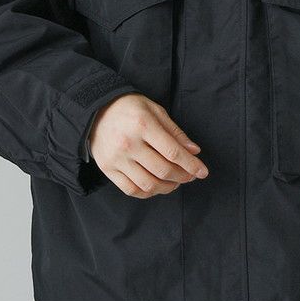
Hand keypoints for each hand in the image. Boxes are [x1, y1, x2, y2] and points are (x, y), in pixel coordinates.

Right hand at [89, 93, 208, 197]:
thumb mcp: (155, 111)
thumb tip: (194, 151)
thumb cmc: (130, 108)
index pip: (173, 152)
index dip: (191, 164)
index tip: (203, 172)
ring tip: (175, 182)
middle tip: (191, 176)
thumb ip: (175, 132)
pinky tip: (157, 186)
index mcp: (143, 125)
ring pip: (148, 184)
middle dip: (183, 176)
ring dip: (167, 187)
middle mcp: (129, 143)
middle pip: (163, 170)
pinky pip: (131, 189)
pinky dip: (148, 193)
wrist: (96, 110)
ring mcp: (117, 158)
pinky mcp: (107, 168)